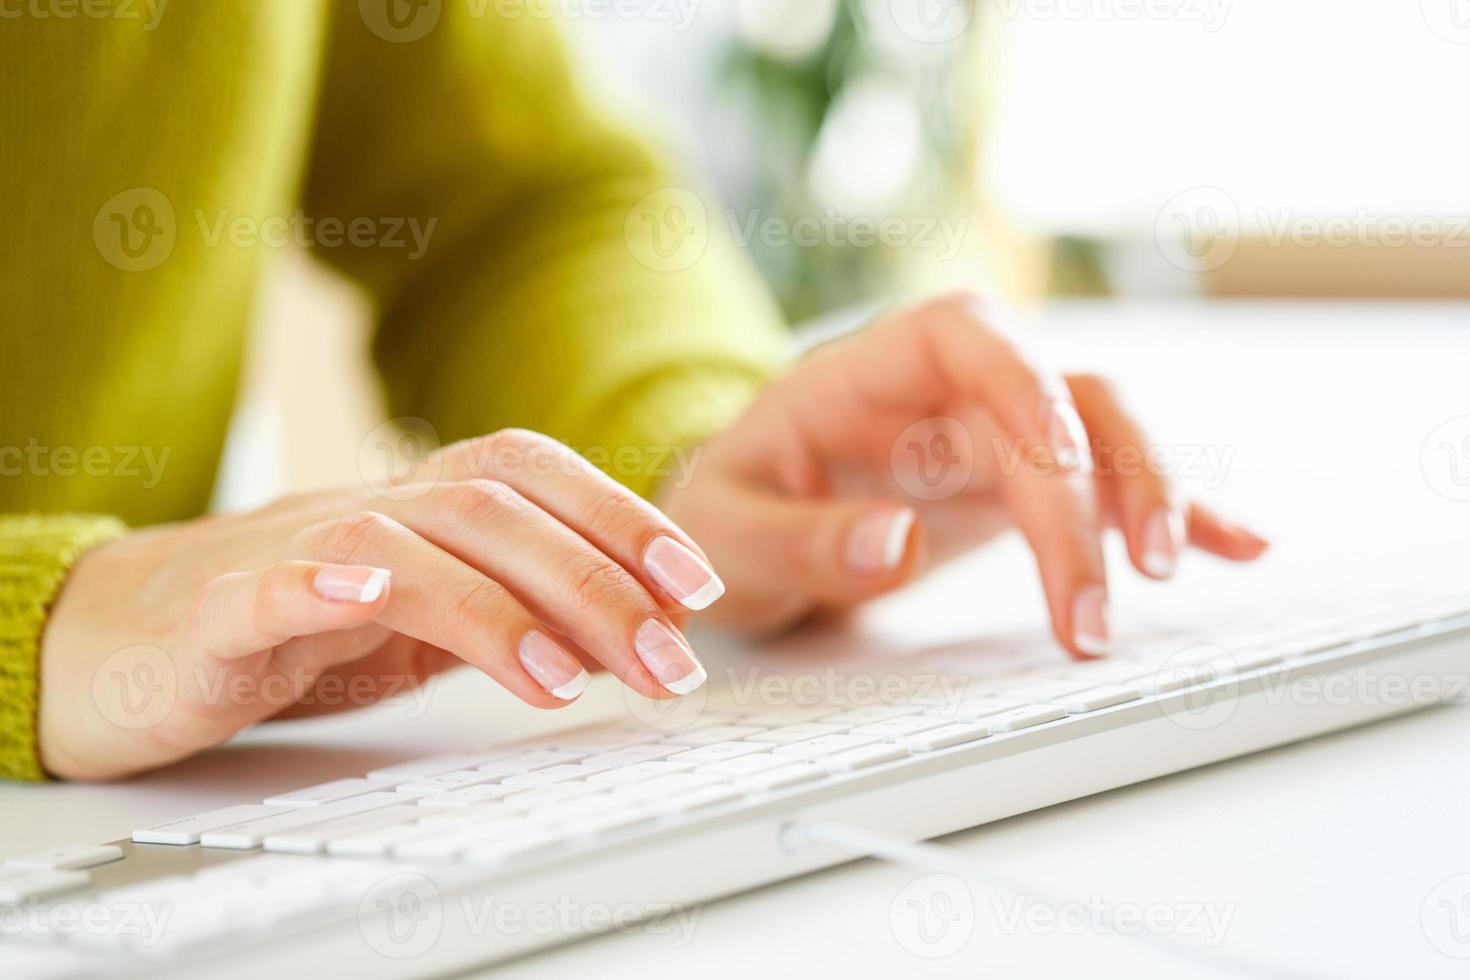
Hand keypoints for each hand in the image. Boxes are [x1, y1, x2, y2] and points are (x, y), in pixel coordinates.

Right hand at [40, 431, 724, 779]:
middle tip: (666, 662)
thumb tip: (622, 632)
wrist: (123, 636)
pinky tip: (366, 601)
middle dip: (596, 583)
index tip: (697, 587)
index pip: (537, 477)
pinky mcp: (219, 609)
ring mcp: (294, 550)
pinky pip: (271, 584)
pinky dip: (322, 583)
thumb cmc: (288, 624)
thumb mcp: (420, 619)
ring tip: (561, 678)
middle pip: (494, 512)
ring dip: (495, 607)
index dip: (623, 517)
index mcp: (422, 507)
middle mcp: (370, 510)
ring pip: (406, 544)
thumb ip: (509, 610)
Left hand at [660, 291, 1267, 649]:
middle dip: (1090, 498)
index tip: (1058, 464)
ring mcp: (993, 431)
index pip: (969, 337)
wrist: (743, 524)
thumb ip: (800, 537)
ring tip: (1167, 577)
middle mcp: (948, 387)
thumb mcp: (729, 530)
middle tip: (1092, 612)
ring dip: (1147, 495)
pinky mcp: (1020, 482)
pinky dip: (1173, 512)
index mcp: (872, 367)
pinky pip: (1109, 482)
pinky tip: (1235, 546)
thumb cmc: (730, 508)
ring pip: (1103, 430)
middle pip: (1055, 401)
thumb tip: (892, 543)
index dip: (1027, 387)